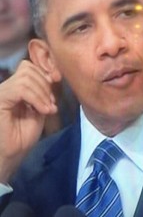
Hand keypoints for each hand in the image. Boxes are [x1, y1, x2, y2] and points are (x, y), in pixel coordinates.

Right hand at [0, 60, 56, 182]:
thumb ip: (43, 94)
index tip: (53, 93)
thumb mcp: (39, 111)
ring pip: (26, 76)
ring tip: (47, 109)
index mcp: (15, 88)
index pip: (29, 67)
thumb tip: (52, 77)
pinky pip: (21, 88)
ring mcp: (2, 92)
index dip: (45, 75)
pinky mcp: (0, 99)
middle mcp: (6, 87)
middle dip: (45, 85)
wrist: (8, 157)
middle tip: (51, 104)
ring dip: (42, 93)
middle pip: (29, 68)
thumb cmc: (21, 137)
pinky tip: (43, 110)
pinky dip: (37, 98)